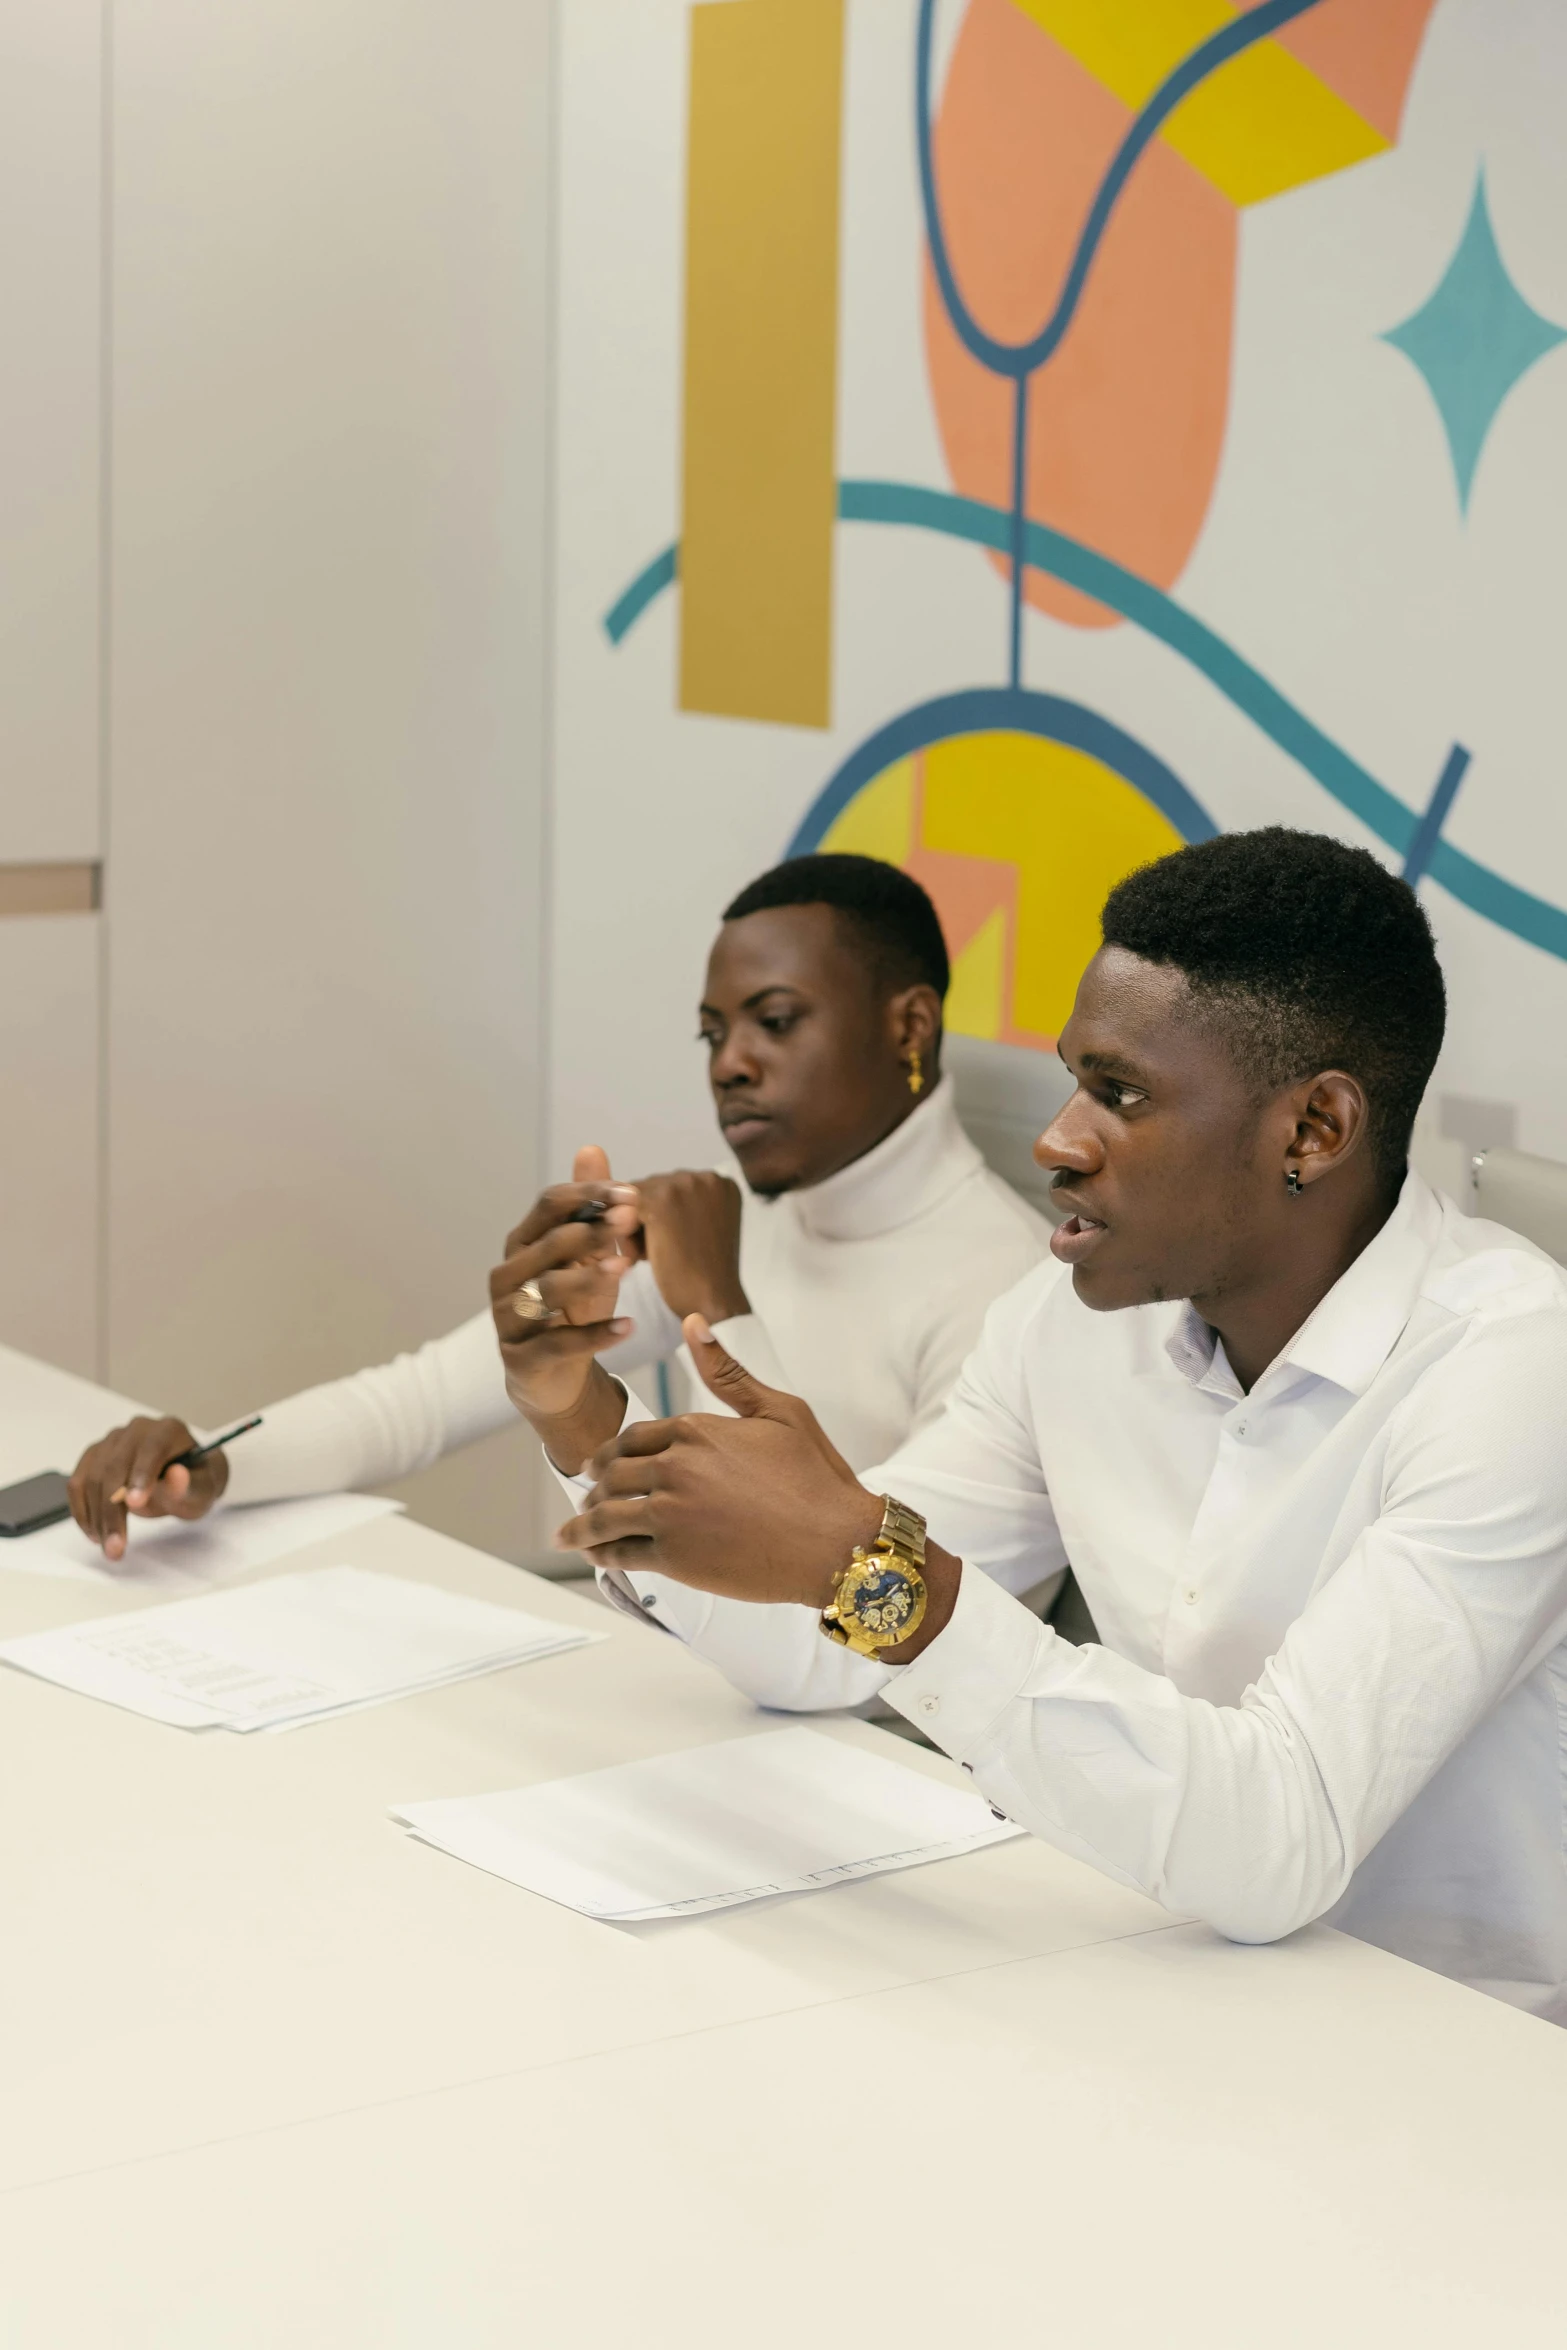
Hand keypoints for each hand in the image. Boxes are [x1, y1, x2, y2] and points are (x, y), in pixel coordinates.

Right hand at [68, 1417, 227, 1561]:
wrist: (185, 1480)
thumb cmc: (195, 1483)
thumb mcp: (202, 1490)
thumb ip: (188, 1486)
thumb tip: (176, 1475)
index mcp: (168, 1431)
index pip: (151, 1448)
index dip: (141, 1475)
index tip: (136, 1504)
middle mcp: (137, 1429)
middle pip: (115, 1466)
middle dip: (113, 1510)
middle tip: (117, 1545)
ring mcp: (112, 1441)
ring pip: (92, 1477)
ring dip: (96, 1517)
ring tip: (109, 1547)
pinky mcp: (94, 1456)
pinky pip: (78, 1483)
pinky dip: (82, 1510)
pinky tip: (94, 1533)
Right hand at [490, 1145, 642, 1469]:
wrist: (553, 1378)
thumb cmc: (572, 1309)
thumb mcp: (587, 1257)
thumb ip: (588, 1208)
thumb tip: (592, 1147)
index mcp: (521, 1245)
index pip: (547, 1205)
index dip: (587, 1194)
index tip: (630, 1193)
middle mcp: (507, 1277)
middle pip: (548, 1244)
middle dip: (591, 1230)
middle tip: (631, 1220)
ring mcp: (509, 1318)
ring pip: (547, 1290)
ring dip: (589, 1276)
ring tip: (627, 1268)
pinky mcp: (522, 1358)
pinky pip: (559, 1343)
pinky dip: (595, 1335)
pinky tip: (628, 1326)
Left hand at [555, 1318, 962, 1662]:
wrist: (836, 1542)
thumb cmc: (816, 1476)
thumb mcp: (779, 1411)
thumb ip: (727, 1372)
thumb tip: (692, 1322)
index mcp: (695, 1429)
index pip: (633, 1437)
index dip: (614, 1453)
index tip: (604, 1466)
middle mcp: (674, 1468)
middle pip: (612, 1474)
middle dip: (595, 1488)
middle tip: (588, 1500)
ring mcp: (670, 1513)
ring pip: (605, 1515)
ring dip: (584, 1525)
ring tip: (575, 1535)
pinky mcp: (674, 1558)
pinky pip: (621, 1553)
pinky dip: (601, 1554)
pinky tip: (597, 1557)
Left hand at [630, 1170, 749, 1324]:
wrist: (712, 1304)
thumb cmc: (703, 1275)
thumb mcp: (699, 1229)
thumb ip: (681, 1207)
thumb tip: (634, 1193)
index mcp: (720, 1182)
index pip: (670, 1186)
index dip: (660, 1217)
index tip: (669, 1245)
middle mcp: (706, 1175)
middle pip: (651, 1187)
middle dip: (645, 1220)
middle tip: (654, 1255)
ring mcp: (684, 1185)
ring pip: (633, 1198)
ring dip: (633, 1227)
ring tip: (648, 1257)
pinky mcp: (662, 1202)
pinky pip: (624, 1209)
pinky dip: (625, 1234)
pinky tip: (639, 1258)